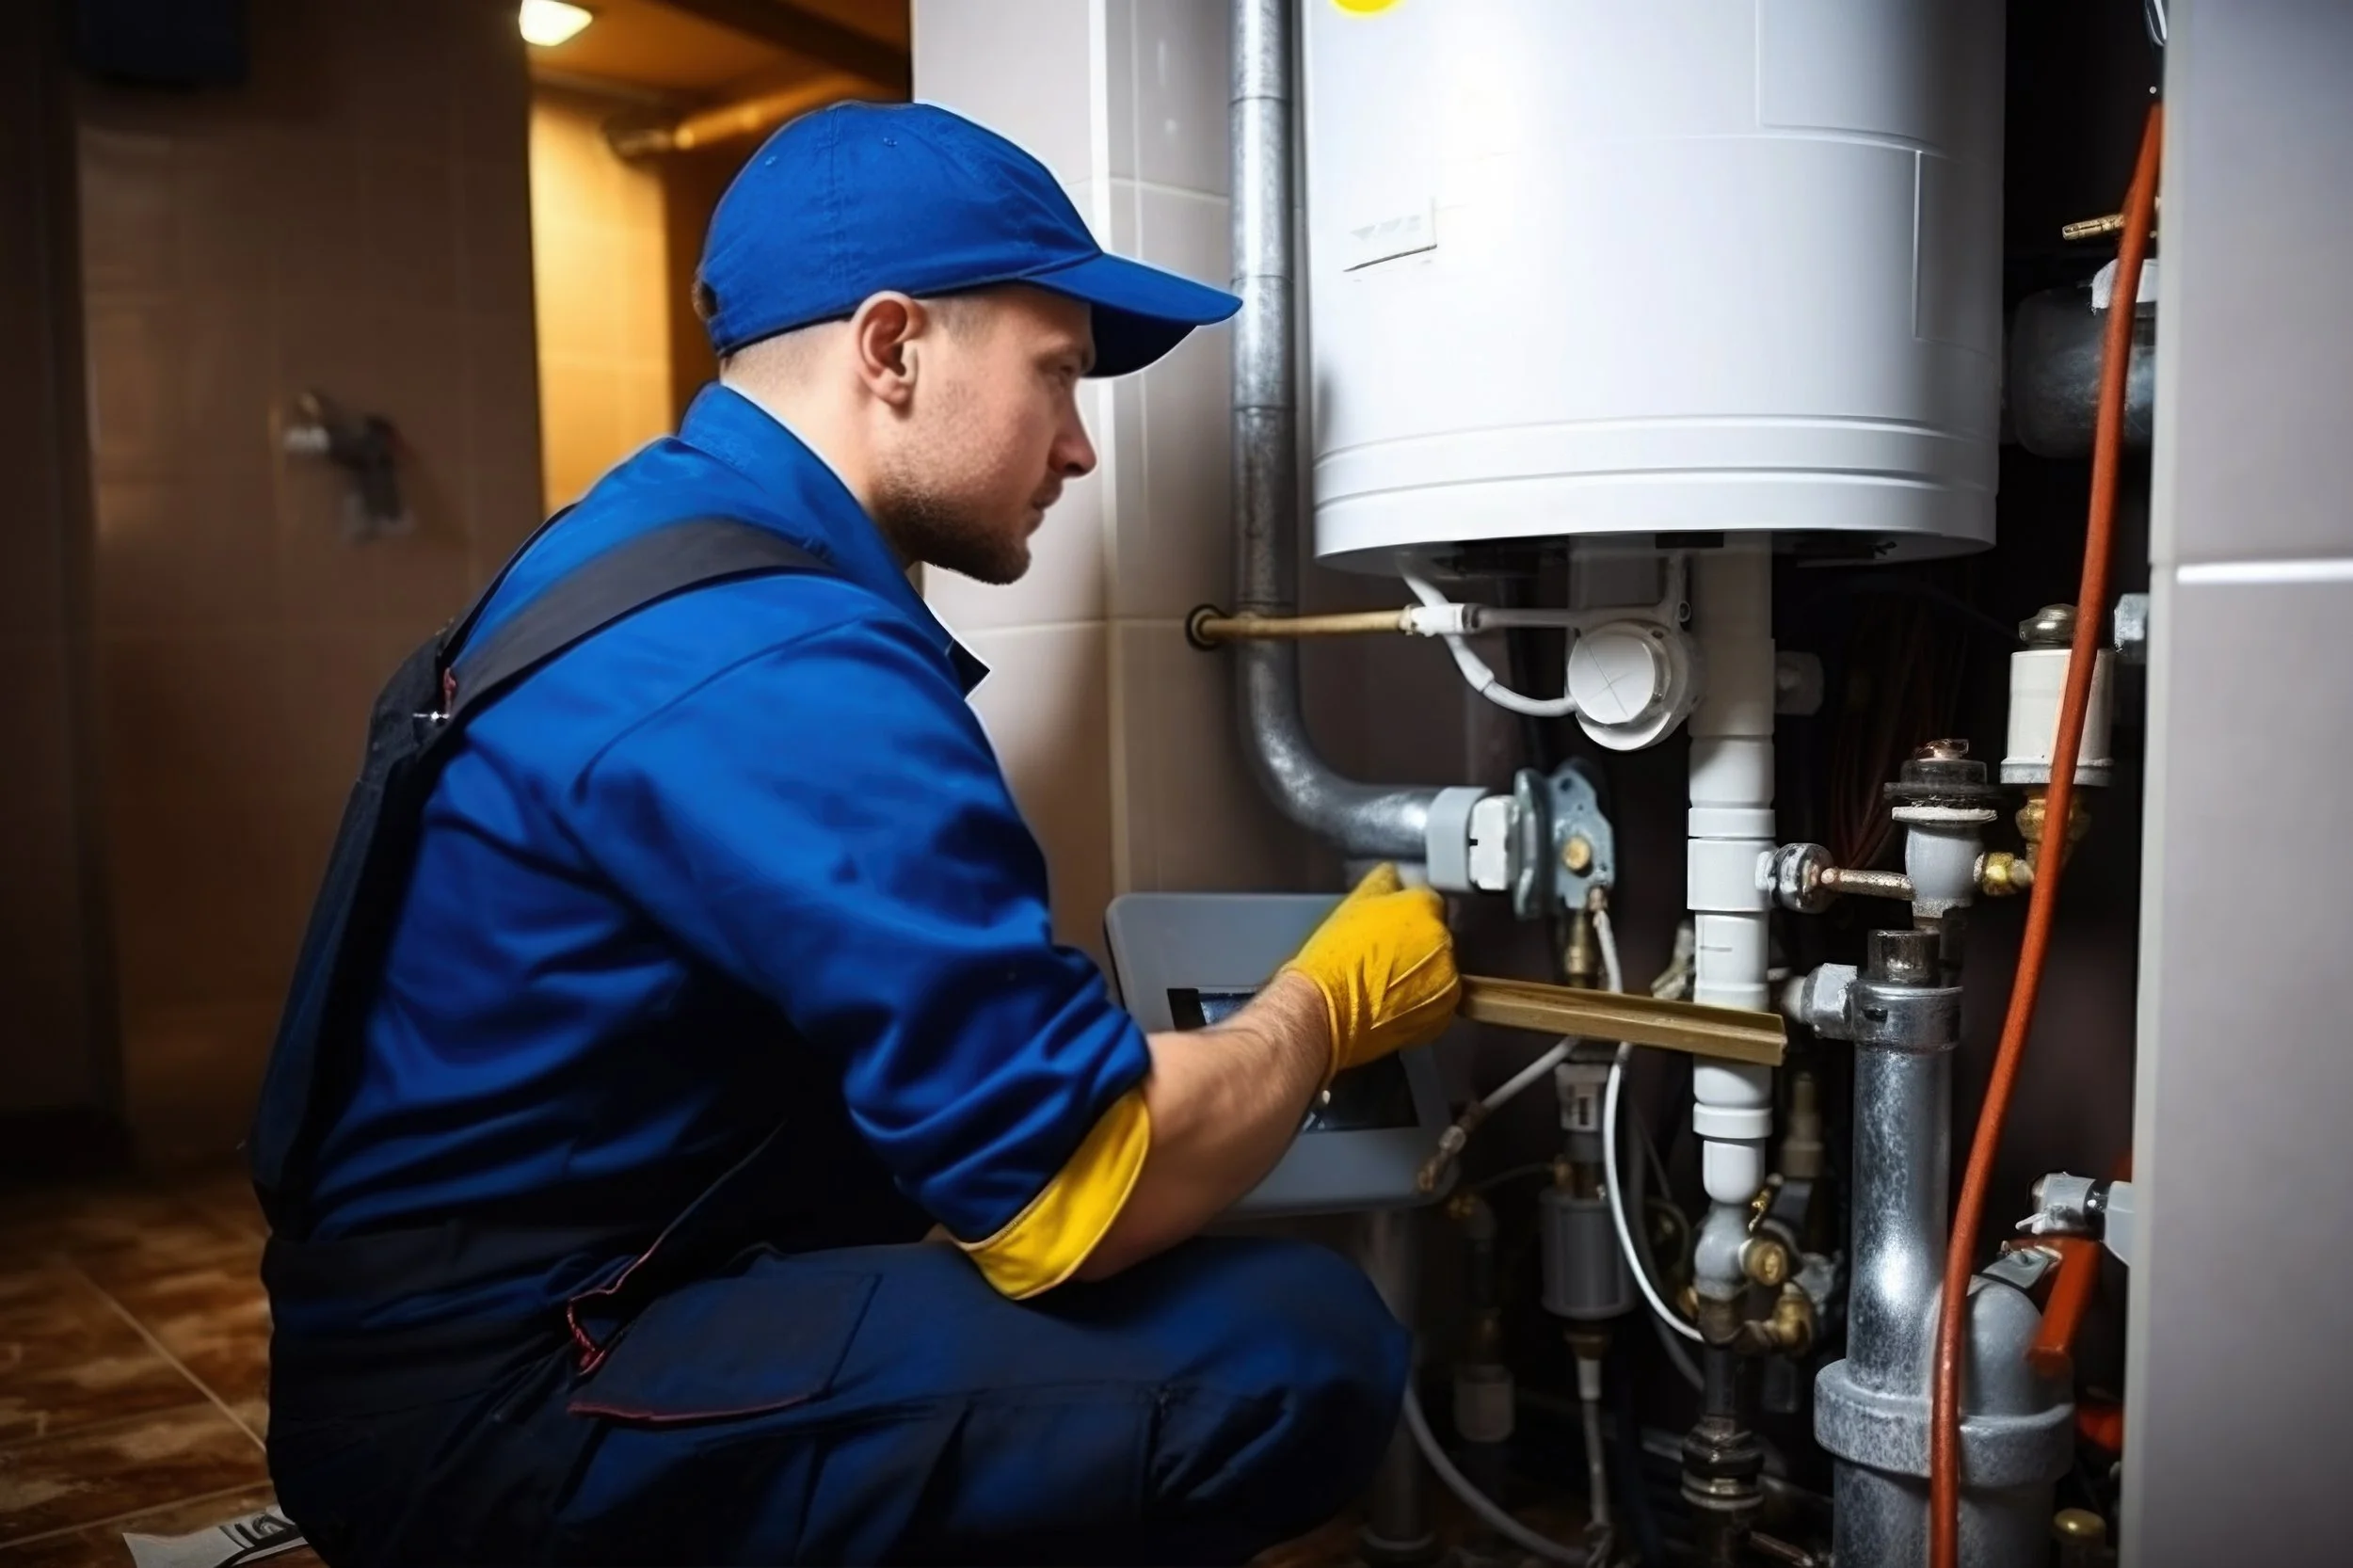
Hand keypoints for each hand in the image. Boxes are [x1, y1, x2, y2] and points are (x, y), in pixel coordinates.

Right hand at [1278, 863, 1459, 1081]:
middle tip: (1387, 954)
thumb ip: (1385, 882)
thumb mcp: (1353, 904)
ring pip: (1441, 969)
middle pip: (1438, 934)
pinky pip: (1439, 1001)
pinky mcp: (1443, 1014)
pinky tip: (1393, 1002)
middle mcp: (1442, 941)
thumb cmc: (1333, 960)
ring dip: (1423, 972)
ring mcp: (1447, 981)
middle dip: (1418, 942)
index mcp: (1422, 908)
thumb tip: (1397, 875)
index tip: (1394, 922)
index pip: (1428, 898)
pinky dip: (1423, 1002)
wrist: (1325, 1011)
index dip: (1409, 911)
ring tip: (1387, 982)